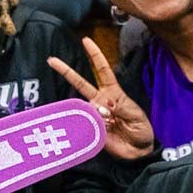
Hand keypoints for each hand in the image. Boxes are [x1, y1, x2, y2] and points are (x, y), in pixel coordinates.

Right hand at [49, 37, 154, 159]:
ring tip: (112, 124)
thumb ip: (121, 108)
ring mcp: (93, 115)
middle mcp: (100, 101)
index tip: (86, 41)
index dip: (95, 56)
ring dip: (94, 113)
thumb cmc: (141, 130)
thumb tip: (105, 103)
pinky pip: (84, 125)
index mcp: (113, 94)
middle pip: (81, 83)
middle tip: (51, 60)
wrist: (139, 152)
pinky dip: (90, 127)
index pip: (102, 71)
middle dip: (66, 71)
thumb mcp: (136, 116)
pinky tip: (104, 131)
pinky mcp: (90, 129)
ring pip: (81, 106)